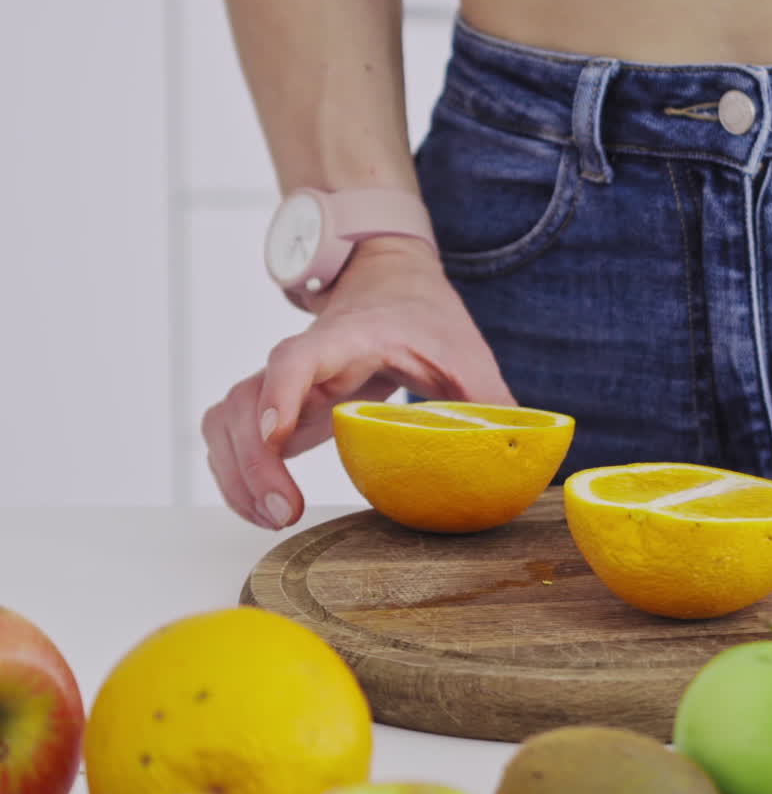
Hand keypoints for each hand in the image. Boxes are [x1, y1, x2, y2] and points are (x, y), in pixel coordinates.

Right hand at [201, 237, 513, 528]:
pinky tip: (264, 508)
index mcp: (350, 338)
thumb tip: (525, 458)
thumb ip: (493, 404)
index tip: (273, 433)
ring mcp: (282, 381)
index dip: (281, 392)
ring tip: (274, 515)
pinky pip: (232, 436)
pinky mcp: (276, 404)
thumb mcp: (467, 354)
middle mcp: (305, 357)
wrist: (388, 278)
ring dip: (237, 472)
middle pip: (246, 400)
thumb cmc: (425, 315)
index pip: (298, 356)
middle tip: (286, 510)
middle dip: (253, 461)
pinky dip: (236, 474)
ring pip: (225, 420)